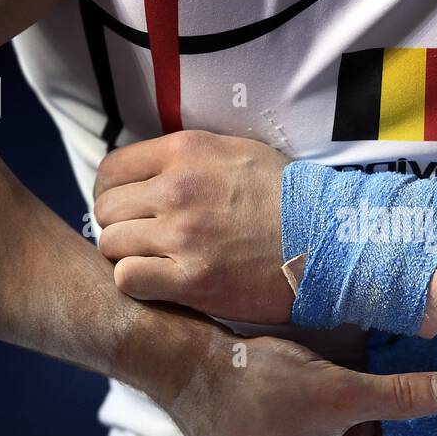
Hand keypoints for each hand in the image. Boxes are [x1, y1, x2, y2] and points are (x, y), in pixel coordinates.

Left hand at [94, 130, 295, 323]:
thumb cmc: (289, 199)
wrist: (330, 239)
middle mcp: (178, 189)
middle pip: (105, 210)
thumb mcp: (239, 153)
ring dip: (128, 257)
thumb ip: (189, 159)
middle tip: (145, 241)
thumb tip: (151, 172)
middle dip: (120, 226)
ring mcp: (183, 235)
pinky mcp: (193, 279)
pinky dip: (137, 284)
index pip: (111, 171)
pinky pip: (128, 280)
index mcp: (186, 152)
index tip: (129, 210)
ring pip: (112, 245)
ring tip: (157, 263)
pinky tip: (162, 284)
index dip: (113, 194)